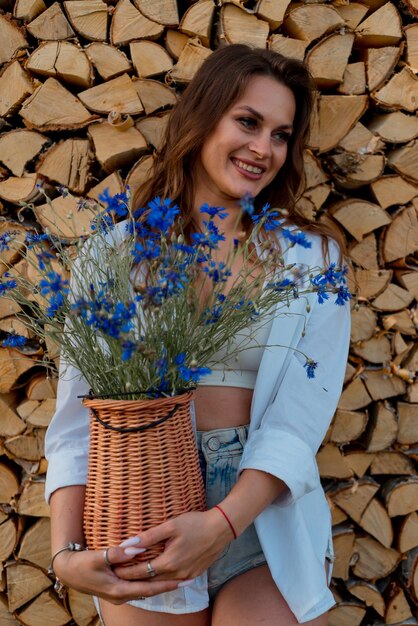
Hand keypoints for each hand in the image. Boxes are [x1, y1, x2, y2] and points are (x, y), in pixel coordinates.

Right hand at [52, 546, 178, 602]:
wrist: (67, 571)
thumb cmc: (81, 564)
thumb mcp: (98, 557)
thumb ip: (117, 553)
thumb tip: (137, 548)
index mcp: (118, 589)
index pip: (149, 589)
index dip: (166, 584)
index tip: (183, 579)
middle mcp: (121, 595)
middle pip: (150, 591)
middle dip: (168, 585)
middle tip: (187, 579)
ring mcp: (119, 593)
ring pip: (145, 590)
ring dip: (160, 584)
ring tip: (177, 578)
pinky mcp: (117, 588)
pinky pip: (138, 587)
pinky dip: (149, 582)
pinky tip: (157, 576)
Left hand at [113, 509, 233, 581]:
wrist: (221, 528)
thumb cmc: (195, 523)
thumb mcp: (171, 525)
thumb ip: (149, 536)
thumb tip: (128, 544)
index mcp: (169, 563)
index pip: (141, 572)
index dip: (125, 571)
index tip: (113, 569)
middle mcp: (177, 573)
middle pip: (150, 581)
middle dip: (133, 578)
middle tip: (118, 573)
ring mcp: (187, 575)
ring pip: (162, 582)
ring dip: (148, 579)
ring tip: (134, 575)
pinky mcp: (194, 573)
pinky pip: (174, 580)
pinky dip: (162, 578)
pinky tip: (157, 574)